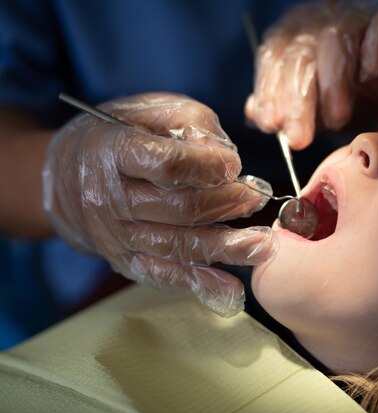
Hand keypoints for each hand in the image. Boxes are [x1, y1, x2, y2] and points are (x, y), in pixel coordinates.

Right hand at [43, 92, 276, 316]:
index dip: (206, 166)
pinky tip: (231, 290)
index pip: (166, 164)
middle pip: (179, 209)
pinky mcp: (125, 260)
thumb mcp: (152, 109)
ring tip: (263, 245)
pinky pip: (165, 275)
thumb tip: (228, 160)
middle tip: (257, 198)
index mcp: (114, 152)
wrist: (67, 174)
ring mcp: (118, 235)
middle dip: (226, 205)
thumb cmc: (121, 133)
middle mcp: (112, 198)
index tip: (235, 165)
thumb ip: (193, 124)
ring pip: (178, 246)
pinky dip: (200, 284)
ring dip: (225, 248)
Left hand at [245, 2, 377, 149]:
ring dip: (333, 83)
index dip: (269, 91)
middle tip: (299, 139)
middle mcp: (318, 21)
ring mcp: (355, 17)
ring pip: (334, 40)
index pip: (272, 58)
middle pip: (300, 55)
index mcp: (292, 38)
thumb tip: (253, 114)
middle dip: (297, 101)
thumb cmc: (352, 98)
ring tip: (336, 120)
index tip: (271, 124)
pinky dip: (373, 49)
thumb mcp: (313, 111)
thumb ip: (284, 111)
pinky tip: (369, 73)